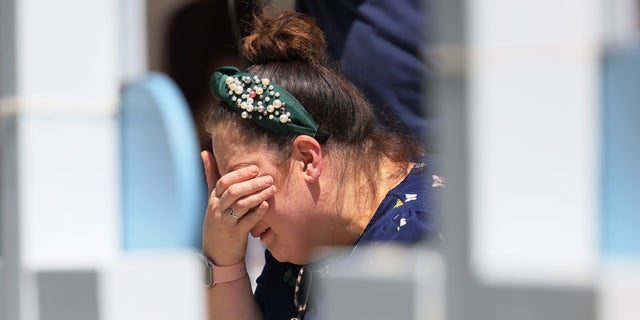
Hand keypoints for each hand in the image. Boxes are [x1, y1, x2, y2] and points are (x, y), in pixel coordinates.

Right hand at [200, 151, 275, 265]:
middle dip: (252, 183)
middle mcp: (218, 209)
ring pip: (241, 205)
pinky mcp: (236, 234)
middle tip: (268, 178)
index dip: (240, 174)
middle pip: (234, 191)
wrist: (216, 252)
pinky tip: (266, 205)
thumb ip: (211, 176)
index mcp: (214, 198)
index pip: (224, 182)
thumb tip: (204, 152)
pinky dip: (257, 213)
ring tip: (272, 189)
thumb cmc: (217, 220)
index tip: (255, 168)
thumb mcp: (212, 198)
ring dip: (258, 195)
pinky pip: (247, 222)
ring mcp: (226, 222)